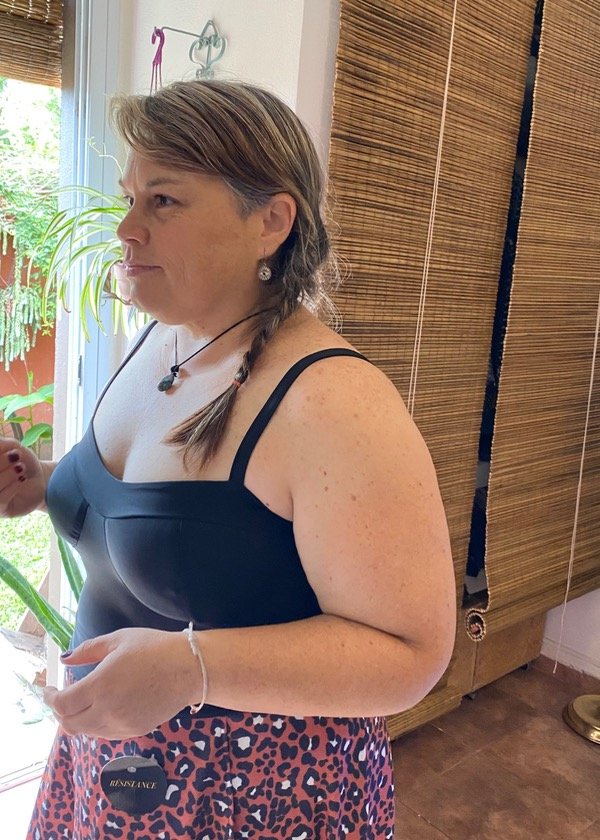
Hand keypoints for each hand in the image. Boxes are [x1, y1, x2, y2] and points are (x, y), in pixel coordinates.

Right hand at [0, 438, 46, 517]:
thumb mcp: (10, 446)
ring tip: (20, 467)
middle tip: (15, 455)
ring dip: (7, 476)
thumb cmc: (22, 461)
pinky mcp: (0, 510)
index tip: (11, 449)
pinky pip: (0, 499)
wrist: (42, 479)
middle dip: (0, 464)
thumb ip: (0, 445)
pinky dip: (12, 486)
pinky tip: (22, 479)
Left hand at [42, 627, 203, 738]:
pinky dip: (95, 724)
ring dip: (77, 719)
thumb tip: (65, 659)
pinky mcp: (134, 731)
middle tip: (61, 697)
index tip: (48, 689)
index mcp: (100, 686)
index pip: (63, 703)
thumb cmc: (154, 648)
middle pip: (69, 723)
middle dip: (60, 711)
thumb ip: (88, 650)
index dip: (50, 698)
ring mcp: (121, 724)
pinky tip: (101, 708)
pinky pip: (105, 734)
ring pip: (86, 731)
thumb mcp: (118, 640)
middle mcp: (107, 710)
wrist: (189, 669)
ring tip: (81, 702)